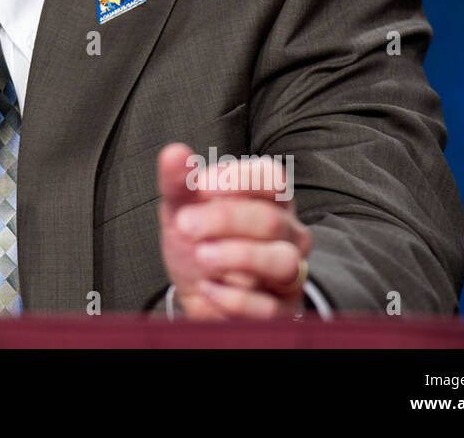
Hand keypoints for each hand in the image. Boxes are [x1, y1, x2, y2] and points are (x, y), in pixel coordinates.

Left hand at [157, 142, 311, 318]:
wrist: (197, 289)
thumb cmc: (197, 237)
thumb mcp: (182, 207)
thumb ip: (179, 181)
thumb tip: (173, 153)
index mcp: (269, 197)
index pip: (271, 178)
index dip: (236, 181)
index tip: (200, 187)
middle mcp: (287, 232)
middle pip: (270, 220)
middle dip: (223, 220)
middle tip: (185, 225)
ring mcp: (290, 272)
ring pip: (282, 262)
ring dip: (237, 257)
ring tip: (201, 255)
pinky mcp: (282, 309)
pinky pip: (268, 307)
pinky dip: (233, 298)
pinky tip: (207, 288)